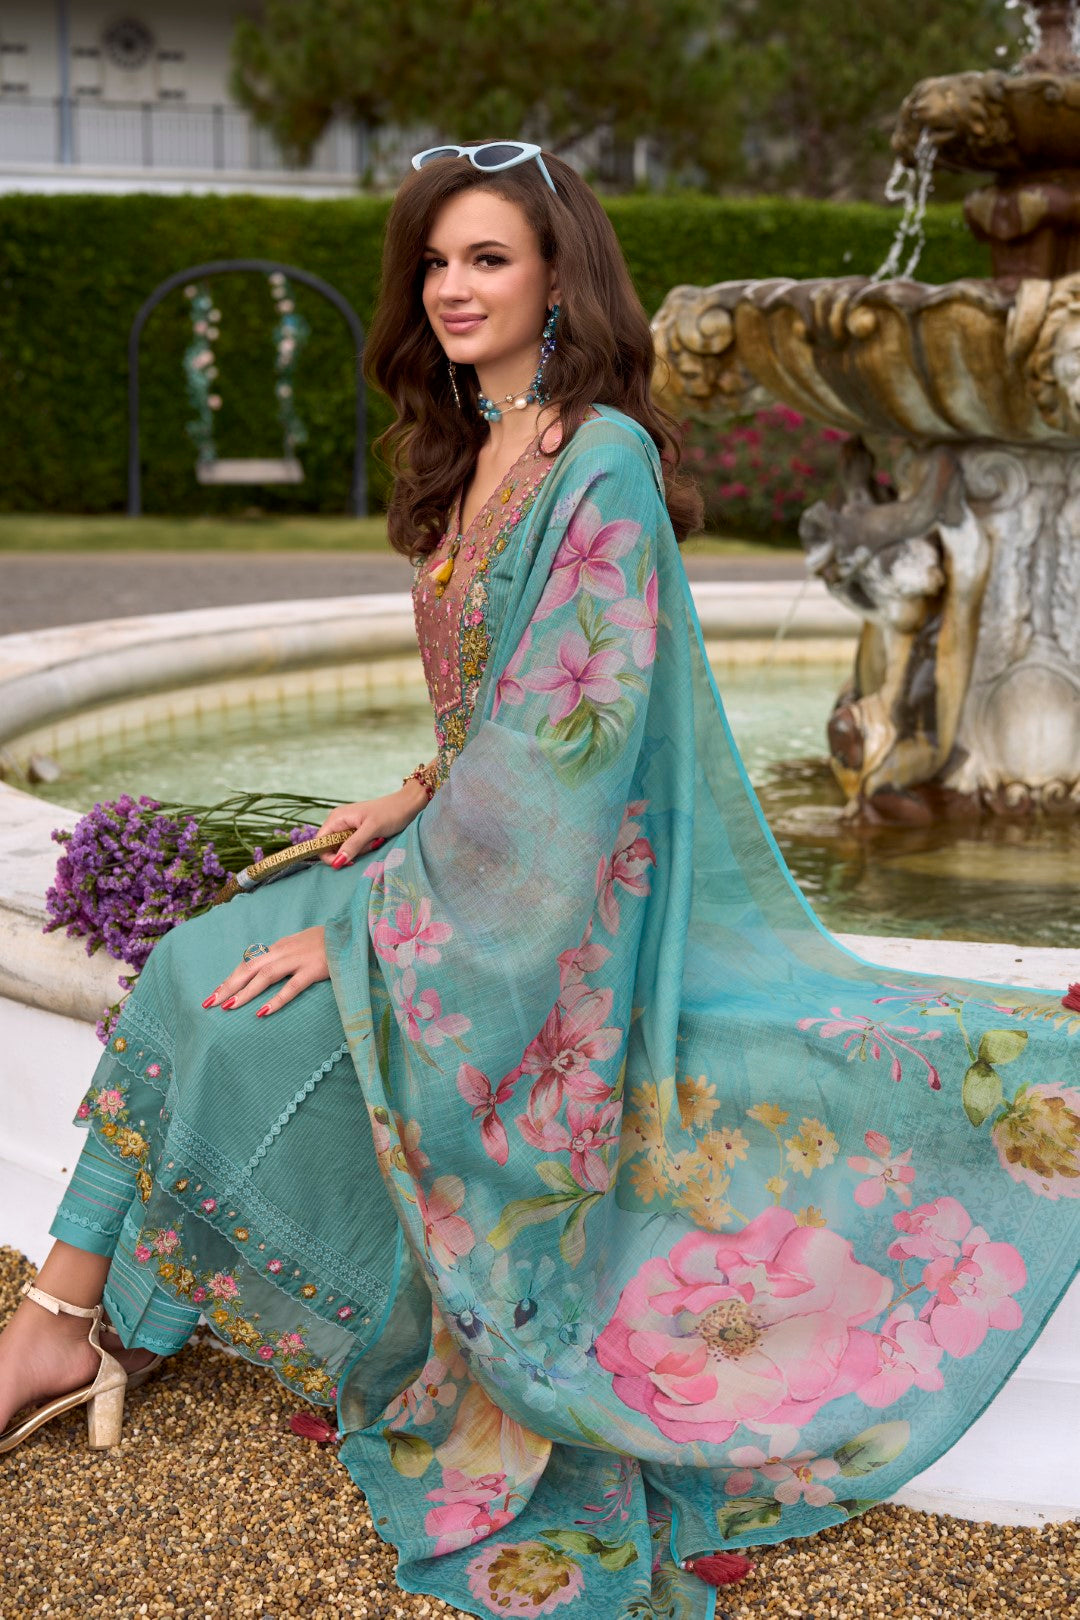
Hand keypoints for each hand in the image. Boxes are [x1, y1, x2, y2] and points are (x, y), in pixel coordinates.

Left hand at [203, 927, 328, 1018]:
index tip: (215, 993)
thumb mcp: (300, 946)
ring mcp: (298, 960)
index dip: (231, 978)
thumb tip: (264, 968)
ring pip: (265, 976)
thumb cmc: (327, 943)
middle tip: (209, 1003)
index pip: (248, 962)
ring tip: (229, 1007)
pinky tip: (262, 1012)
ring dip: (245, 992)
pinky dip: (276, 1000)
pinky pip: (291, 987)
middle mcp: (284, 951)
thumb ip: (283, 955)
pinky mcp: (314, 970)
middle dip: (228, 986)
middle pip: (249, 968)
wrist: (352, 933)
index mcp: (279, 946)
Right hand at [315, 783, 427, 867]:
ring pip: (345, 848)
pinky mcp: (357, 831)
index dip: (328, 856)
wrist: (407, 805)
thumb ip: (353, 845)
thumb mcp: (371, 830)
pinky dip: (364, 847)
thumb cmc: (390, 813)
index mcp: (336, 818)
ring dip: (360, 850)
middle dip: (349, 852)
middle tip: (368, 846)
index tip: (345, 863)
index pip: (319, 843)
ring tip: (375, 840)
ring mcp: (347, 826)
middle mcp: (338, 821)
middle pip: (332, 847)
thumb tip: (336, 862)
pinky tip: (375, 840)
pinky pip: (354, 845)